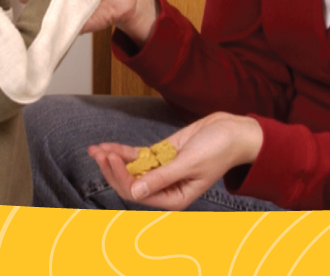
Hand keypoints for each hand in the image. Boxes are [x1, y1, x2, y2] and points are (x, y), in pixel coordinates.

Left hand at [86, 112, 262, 210]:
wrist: (233, 131)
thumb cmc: (219, 150)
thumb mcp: (190, 164)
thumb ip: (162, 178)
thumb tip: (135, 192)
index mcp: (175, 197)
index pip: (139, 192)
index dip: (121, 176)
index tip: (111, 157)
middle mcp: (166, 188)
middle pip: (131, 183)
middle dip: (113, 169)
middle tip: (99, 153)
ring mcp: (162, 171)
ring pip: (131, 169)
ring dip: (113, 160)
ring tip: (95, 149)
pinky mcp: (162, 155)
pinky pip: (138, 156)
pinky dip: (123, 152)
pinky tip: (108, 147)